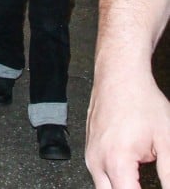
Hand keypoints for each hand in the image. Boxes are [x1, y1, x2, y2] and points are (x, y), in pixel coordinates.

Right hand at [86, 70, 169, 187]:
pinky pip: (99, 174)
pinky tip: (131, 169)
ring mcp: (91, 154)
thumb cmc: (141, 99)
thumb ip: (169, 175)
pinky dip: (115, 178)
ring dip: (122, 185)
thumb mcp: (167, 140)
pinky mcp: (90, 147)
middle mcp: (98, 160)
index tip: (155, 187)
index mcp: (117, 162)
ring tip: (139, 177)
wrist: (120, 73)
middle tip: (145, 182)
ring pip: (103, 187)